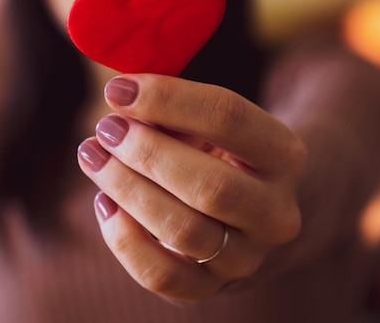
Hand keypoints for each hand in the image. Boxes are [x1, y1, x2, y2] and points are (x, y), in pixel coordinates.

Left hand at [77, 74, 306, 302]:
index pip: (229, 119)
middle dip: (147, 153)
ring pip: (182, 231)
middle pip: (210, 186)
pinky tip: (105, 202)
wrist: (248, 207)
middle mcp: (276, 213)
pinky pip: (161, 275)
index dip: (168, 100)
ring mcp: (246, 258)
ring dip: (126, 189)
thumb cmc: (219, 150)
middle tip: (107, 129)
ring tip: (94, 156)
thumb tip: (120, 103)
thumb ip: (172, 110)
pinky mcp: (210, 288)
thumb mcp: (209, 122)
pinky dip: (123, 239)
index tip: (118, 90)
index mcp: (285, 156)